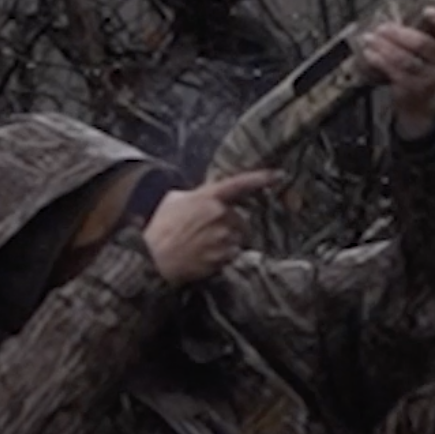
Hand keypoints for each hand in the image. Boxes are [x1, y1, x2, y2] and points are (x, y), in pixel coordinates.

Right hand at [144, 169, 283, 285]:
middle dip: (229, 225)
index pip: (240, 184)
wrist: (154, 258)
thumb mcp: (174, 201)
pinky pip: (232, 254)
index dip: (261, 178)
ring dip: (226, 241)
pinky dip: (222, 256)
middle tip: (207, 233)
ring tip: (202, 246)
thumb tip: (207, 198)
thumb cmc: (159, 229)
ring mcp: (224, 236)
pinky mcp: (224, 256)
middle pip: (240, 218)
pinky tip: (204, 257)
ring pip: (237, 238)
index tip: (280, 176)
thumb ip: (196, 196)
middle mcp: (220, 214)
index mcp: (208, 197)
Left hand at [359, 6, 434, 137]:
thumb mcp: (434, 46)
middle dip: (399, 34)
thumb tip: (396, 6)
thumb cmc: (426, 62)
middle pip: (423, 44)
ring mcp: (431, 78)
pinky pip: (395, 72)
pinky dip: (380, 61)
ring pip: (406, 60)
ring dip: (384, 47)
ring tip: (369, 38)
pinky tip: (369, 52)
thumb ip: (424, 28)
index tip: (426, 10)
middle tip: (382, 27)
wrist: (423, 99)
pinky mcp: (413, 89)